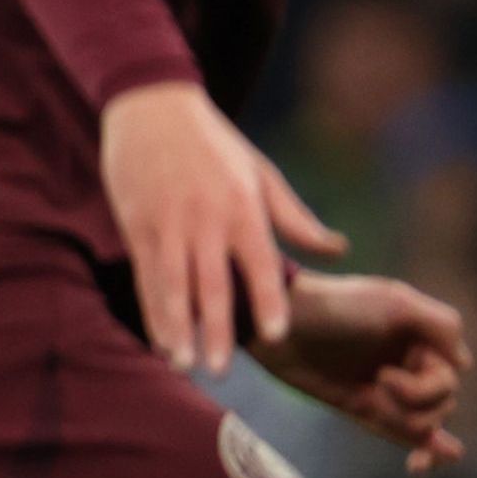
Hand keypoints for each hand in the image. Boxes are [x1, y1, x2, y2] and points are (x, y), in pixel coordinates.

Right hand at [100, 81, 339, 376]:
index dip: (268, 301)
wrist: (152, 106)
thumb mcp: (262, 173)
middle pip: (212, 285)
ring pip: (173, 286)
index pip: (260, 264)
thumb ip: (296, 218)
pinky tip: (160, 338)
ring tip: (184, 364)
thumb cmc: (215, 142)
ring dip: (177, 329)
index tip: (277, 336)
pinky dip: (152, 310)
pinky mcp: (137, 226)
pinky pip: (146, 276)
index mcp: (243, 208)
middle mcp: (205, 220)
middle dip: (216, 330)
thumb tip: (339, 251)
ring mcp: (167, 225)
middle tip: (222, 372)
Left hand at [256, 269, 473, 474]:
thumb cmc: (338, 306)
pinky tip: (421, 465)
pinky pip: (399, 433)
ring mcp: (386, 388)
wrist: (281, 327)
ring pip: (423, 422)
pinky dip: (420, 450)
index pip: (451, 377)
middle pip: (442, 403)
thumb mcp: (395, 302)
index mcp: (423, 339)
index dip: (431, 385)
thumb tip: (464, 365)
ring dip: (408, 422)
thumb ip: (441, 325)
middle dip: (418, 400)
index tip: (393, 371)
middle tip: (381, 379)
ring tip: (377, 401)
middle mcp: (409, 364)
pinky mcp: (361, 406)